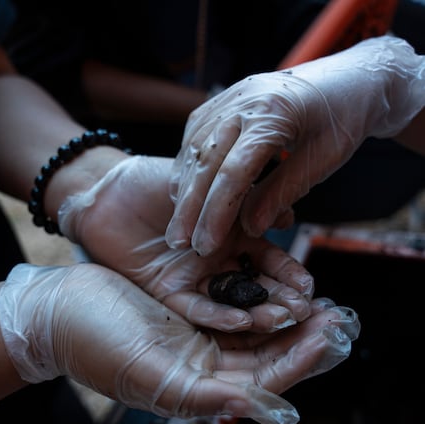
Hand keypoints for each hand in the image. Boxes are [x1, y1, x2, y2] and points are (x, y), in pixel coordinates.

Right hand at [0, 263, 359, 423]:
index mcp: (193, 388)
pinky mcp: (188, 303)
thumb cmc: (93, 343)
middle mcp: (200, 363)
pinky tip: (275, 277)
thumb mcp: (144, 373)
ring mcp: (195, 332)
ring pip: (253, 327)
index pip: (259, 382)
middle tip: (334, 313)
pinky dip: (256, 291)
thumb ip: (198, 395)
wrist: (60, 308)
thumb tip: (256, 409)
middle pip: (264, 355)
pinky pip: (231, 299)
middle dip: (301, 337)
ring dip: (284, 313)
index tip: (328, 338)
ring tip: (315, 295)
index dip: (297, 362)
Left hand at [58, 155, 313, 333]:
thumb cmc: (152, 179)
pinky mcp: (167, 291)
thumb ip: (241, 203)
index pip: (267, 260)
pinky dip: (218, 315)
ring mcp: (192, 278)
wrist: (106, 190)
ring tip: (281, 321)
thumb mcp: (205, 186)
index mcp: (229, 235)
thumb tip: (285, 216)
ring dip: (255, 314)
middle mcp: (215, 261)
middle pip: (254, 287)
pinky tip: (242, 320)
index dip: (289, 274)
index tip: (311, 287)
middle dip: (280, 300)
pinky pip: (196, 308)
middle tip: (304, 313)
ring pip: (229, 302)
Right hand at [165, 35, 424, 255]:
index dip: (217, 212)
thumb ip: (284, 192)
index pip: (234, 171)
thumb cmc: (341, 119)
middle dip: (190, 208)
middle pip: (205, 162)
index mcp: (273, 113)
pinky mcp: (219, 103)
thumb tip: (250, 227)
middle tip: (180, 243)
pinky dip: (186, 169)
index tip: (206, 244)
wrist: (345, 79)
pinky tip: (183, 194)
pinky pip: (193, 138)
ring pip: (194, 151)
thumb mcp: (324, 159)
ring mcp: (227, 99)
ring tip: (178, 226)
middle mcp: (242, 101)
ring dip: (183, 192)